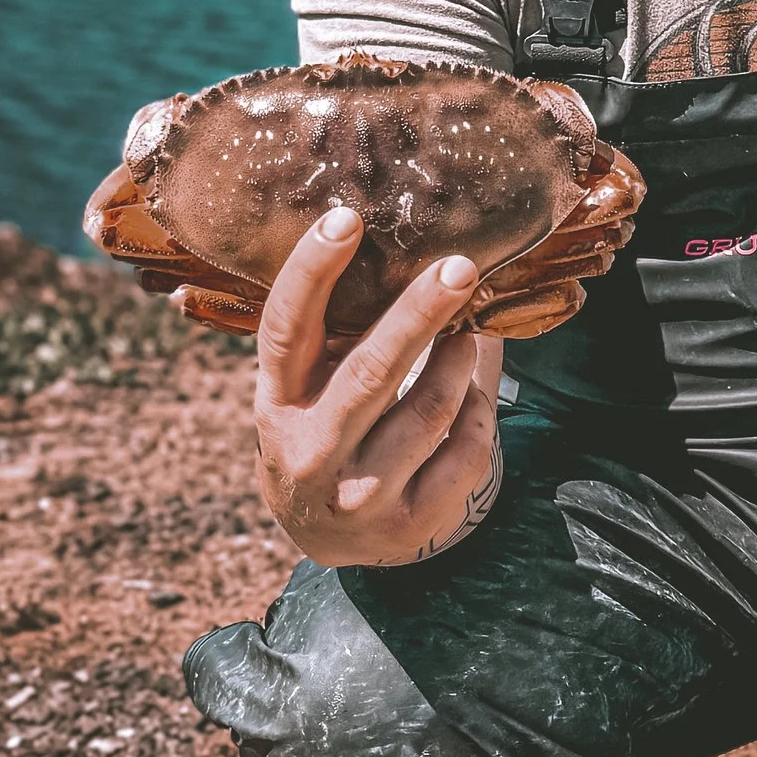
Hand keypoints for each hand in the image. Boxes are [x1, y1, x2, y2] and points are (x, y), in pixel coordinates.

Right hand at [254, 206, 505, 566]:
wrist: (328, 538)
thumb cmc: (323, 432)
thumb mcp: (307, 389)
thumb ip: (337, 334)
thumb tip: (406, 249)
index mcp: (278, 402)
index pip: (285, 330)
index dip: (312, 272)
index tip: (346, 219)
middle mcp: (311, 450)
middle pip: (372, 372)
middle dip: (420, 314)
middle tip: (460, 268)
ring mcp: (360, 493)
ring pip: (430, 411)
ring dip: (460, 362)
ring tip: (468, 332)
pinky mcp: (410, 524)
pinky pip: (465, 453)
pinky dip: (478, 414)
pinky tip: (472, 395)